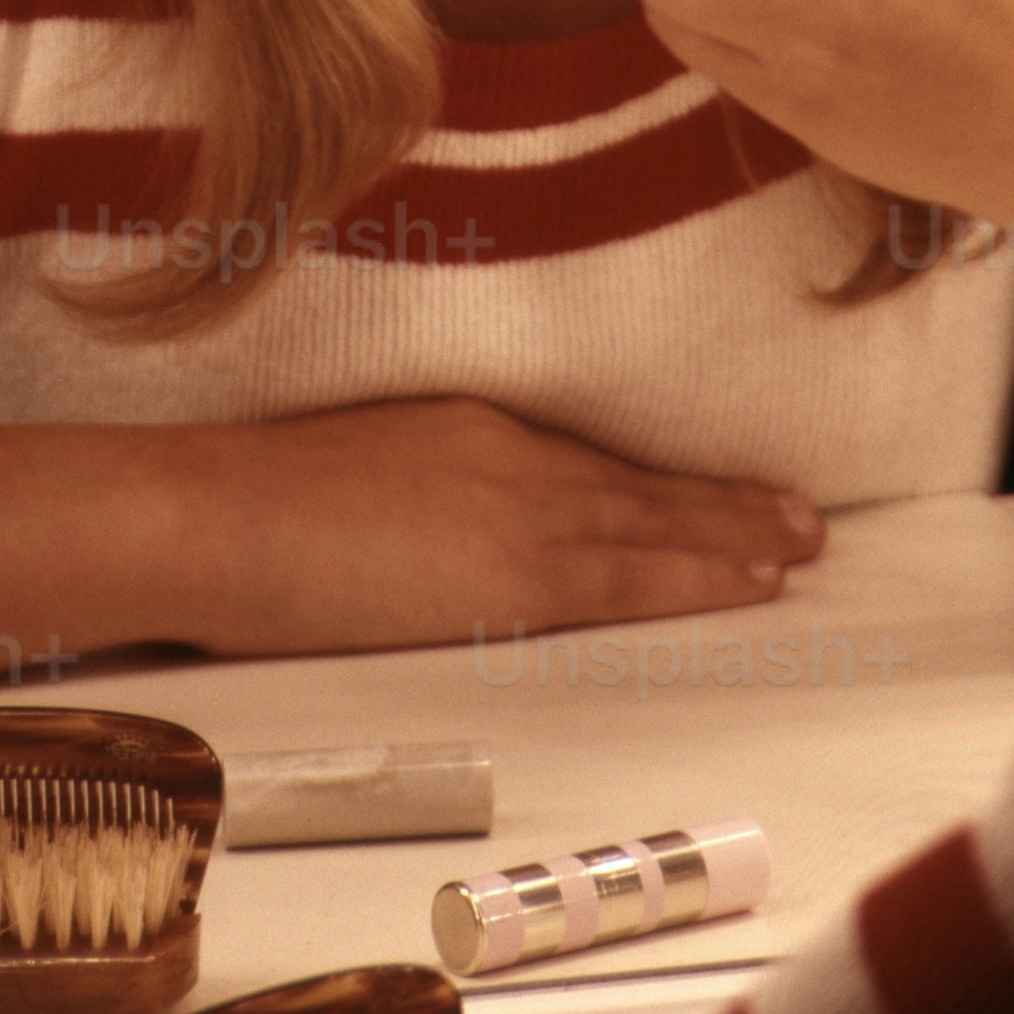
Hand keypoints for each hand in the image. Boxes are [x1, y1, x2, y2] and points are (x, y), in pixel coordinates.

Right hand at [180, 396, 825, 653]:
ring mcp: (517, 511)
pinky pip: (632, 576)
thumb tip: (427, 538)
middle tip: (804, 518)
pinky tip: (752, 582)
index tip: (718, 491)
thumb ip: (408, 496)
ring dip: (735, 540)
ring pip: (655, 528)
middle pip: (640, 489)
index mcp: (467, 431)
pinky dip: (701, 575)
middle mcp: (510, 459)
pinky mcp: (512, 571)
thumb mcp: (347, 473)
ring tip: (800, 550)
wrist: (209, 515)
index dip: (662, 486)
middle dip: (726, 505)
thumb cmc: (244, 505)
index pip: (590, 464)